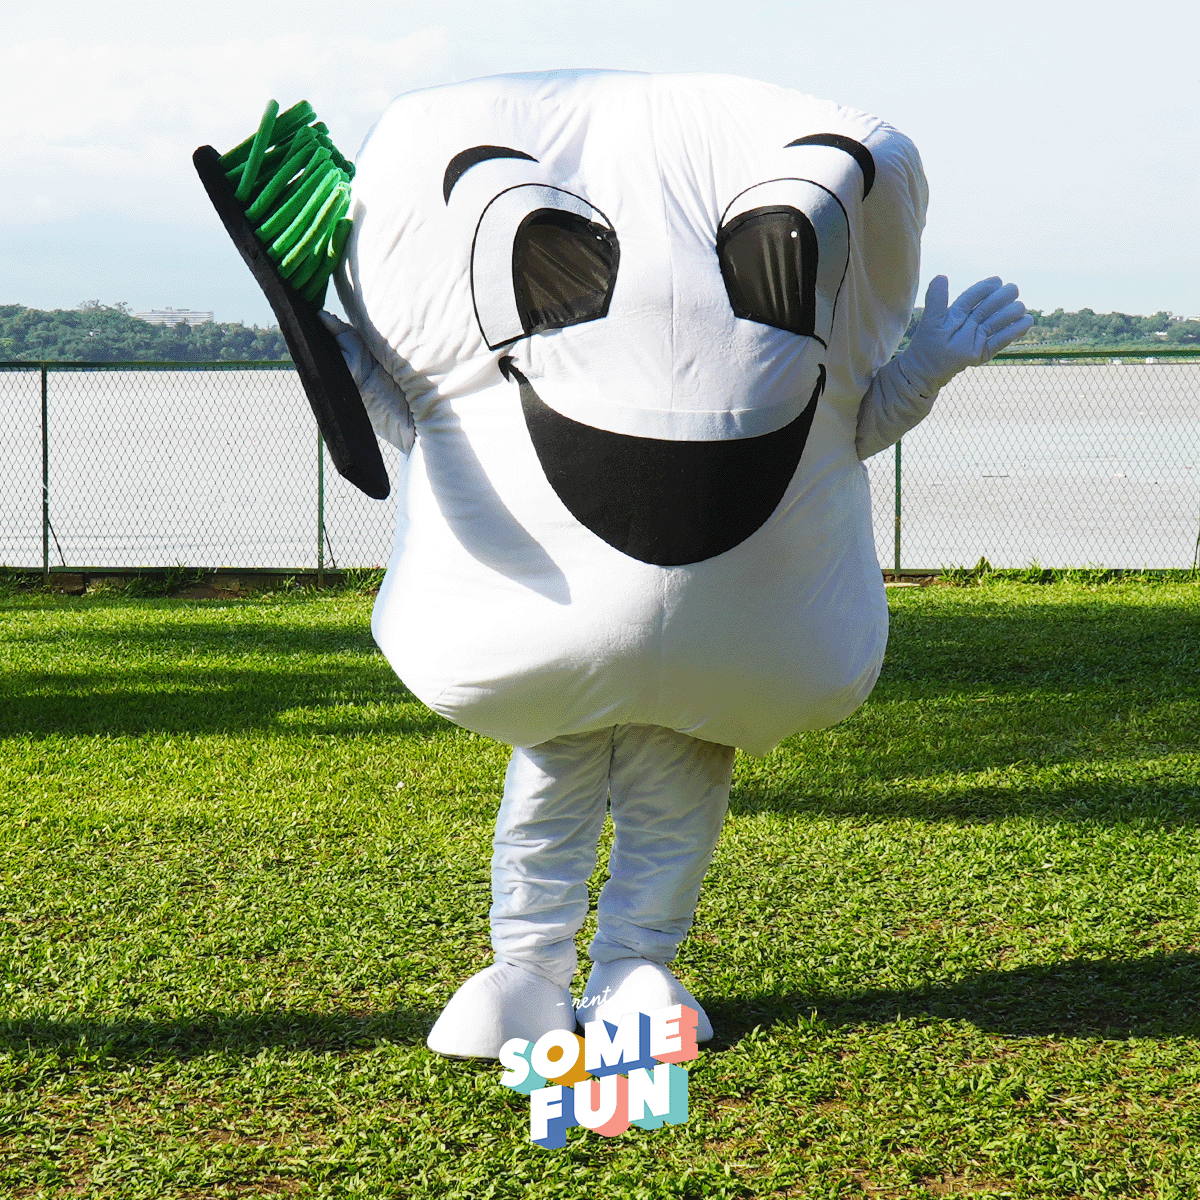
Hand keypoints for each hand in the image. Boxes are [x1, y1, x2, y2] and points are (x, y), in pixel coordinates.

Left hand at [897, 275, 1032, 395]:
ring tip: (1020, 307)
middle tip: (1012, 291)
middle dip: (1001, 298)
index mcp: (958, 312)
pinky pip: (1000, 341)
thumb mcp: (930, 321)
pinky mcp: (983, 352)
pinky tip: (1026, 322)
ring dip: (1010, 313)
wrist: (925, 371)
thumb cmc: (926, 345)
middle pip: (989, 307)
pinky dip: (1013, 332)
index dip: (985, 288)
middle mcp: (971, 322)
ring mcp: (979, 337)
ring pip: (998, 322)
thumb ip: (936, 300)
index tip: (997, 281)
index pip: (973, 296)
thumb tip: (942, 276)